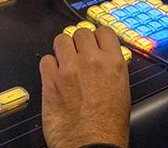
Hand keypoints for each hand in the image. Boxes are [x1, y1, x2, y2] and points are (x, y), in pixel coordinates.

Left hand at [40, 27, 130, 147]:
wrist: (92, 145)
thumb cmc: (108, 128)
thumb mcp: (122, 92)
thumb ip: (111, 70)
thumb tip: (104, 63)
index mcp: (113, 63)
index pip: (103, 31)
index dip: (97, 36)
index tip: (93, 41)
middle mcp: (91, 61)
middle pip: (81, 32)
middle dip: (78, 42)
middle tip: (77, 53)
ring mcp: (69, 69)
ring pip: (61, 39)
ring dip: (62, 48)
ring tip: (63, 60)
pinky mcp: (50, 81)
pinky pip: (45, 59)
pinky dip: (48, 65)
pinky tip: (53, 75)